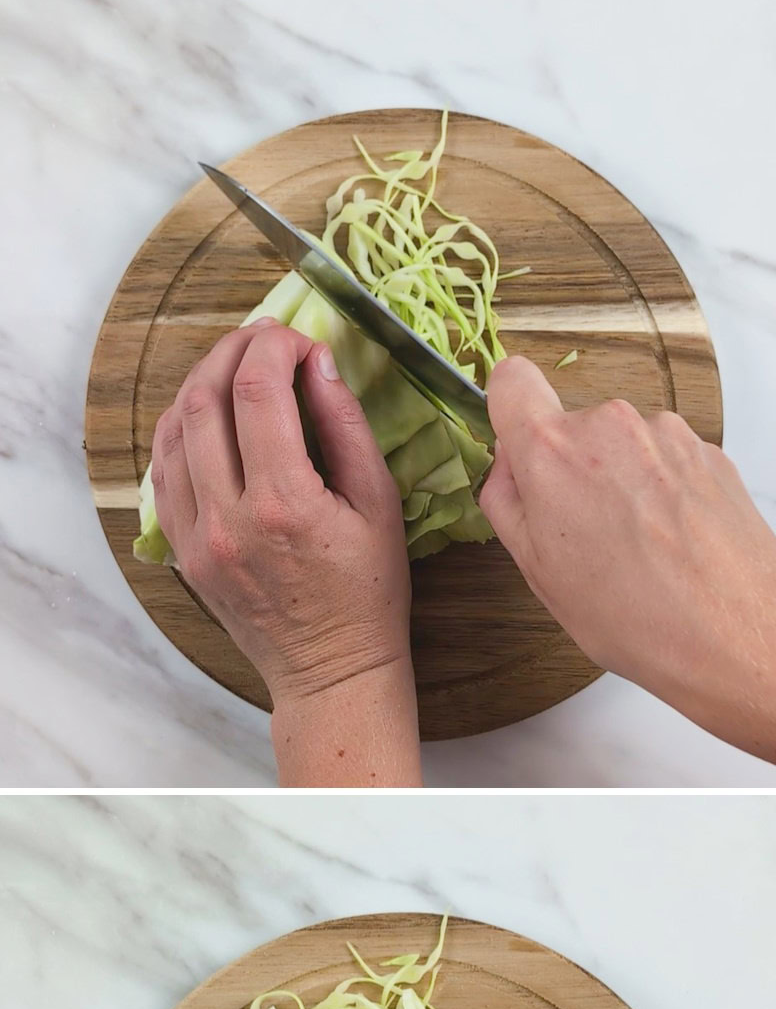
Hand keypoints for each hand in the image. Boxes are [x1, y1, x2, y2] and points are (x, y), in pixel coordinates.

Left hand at [151, 320, 419, 784]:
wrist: (331, 670)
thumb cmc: (369, 592)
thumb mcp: (378, 503)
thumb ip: (345, 425)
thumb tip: (318, 362)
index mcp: (283, 503)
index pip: (257, 392)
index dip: (274, 349)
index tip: (299, 340)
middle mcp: (228, 518)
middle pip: (204, 400)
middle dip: (234, 352)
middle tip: (264, 338)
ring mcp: (196, 536)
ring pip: (173, 431)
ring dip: (201, 384)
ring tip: (236, 366)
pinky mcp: (184, 550)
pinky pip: (164, 472)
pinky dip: (181, 429)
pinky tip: (208, 413)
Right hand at [479, 357, 775, 770]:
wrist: (735, 633)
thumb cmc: (636, 615)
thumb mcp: (538, 571)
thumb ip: (508, 503)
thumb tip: (506, 469)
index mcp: (553, 450)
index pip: (512, 381)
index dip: (512, 411)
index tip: (521, 445)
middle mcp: (610, 425)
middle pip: (573, 425)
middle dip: (573, 468)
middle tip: (586, 532)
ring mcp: (666, 433)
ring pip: (623, 444)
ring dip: (623, 480)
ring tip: (639, 546)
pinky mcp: (708, 449)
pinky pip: (667, 459)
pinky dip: (664, 490)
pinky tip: (673, 541)